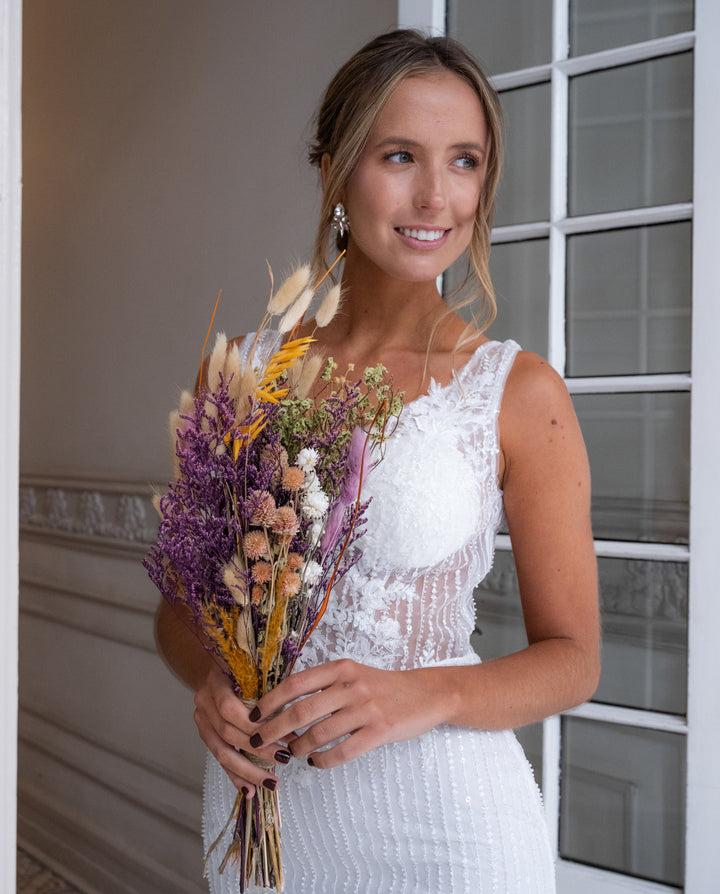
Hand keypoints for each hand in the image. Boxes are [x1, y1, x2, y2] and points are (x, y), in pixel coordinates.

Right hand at [193, 664, 291, 795]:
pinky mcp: (205, 735)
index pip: (229, 708)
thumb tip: (297, 715)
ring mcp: (202, 720)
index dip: (254, 725)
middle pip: (228, 734)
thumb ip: (269, 687)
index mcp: (216, 682)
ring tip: (271, 783)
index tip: (283, 734)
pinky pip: (219, 760)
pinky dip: (235, 776)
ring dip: (248, 770)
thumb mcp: (256, 670)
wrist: (216, 669)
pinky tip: (249, 791)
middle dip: (258, 750)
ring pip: (221, 753)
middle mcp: (204, 703)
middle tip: (284, 759)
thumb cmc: (244, 669)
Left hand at [247, 659, 450, 769]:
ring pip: (319, 733)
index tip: (253, 716)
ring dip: (298, 748)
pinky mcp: (379, 730)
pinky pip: (343, 751)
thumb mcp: (352, 674)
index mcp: (340, 668)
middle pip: (301, 710)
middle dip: (274, 729)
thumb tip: (283, 703)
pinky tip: (316, 761)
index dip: (270, 701)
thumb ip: (324, 684)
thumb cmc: (382, 686)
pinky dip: (323, 760)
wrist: (425, 694)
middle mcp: (351, 685)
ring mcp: (366, 708)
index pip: (295, 684)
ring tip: (290, 753)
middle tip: (257, 742)